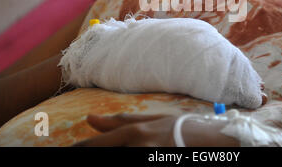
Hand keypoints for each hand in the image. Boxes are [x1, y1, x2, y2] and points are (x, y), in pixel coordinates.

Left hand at [73, 113, 238, 146]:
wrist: (212, 142)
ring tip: (116, 146)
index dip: (77, 150)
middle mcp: (135, 148)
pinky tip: (127, 150)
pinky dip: (124, 157)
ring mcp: (146, 159)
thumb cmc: (180, 127)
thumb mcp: (152, 120)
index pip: (93, 145)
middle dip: (91, 152)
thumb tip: (90, 118)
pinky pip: (127, 165)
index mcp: (133, 133)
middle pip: (101, 155)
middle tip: (79, 150)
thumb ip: (120, 121)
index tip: (68, 150)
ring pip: (113, 160)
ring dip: (108, 155)